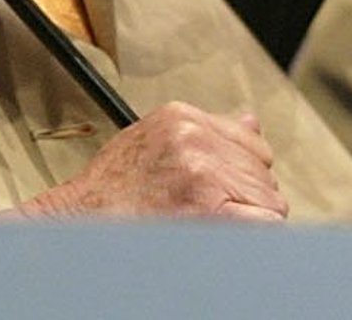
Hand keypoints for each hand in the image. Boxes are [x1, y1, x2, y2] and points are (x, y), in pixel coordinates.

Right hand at [8, 102, 287, 221]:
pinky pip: (267, 221)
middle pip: (263, 171)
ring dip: (251, 216)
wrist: (82, 223)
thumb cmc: (112, 191)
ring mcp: (203, 172)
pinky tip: (228, 235)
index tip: (230, 189)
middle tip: (213, 213)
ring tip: (209, 224)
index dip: (245, 171)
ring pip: (269, 198)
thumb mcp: (155, 140)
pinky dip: (257, 232)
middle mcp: (195, 138)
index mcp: (182, 117)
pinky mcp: (210, 208)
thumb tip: (251, 122)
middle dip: (249, 194)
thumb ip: (206, 132)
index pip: (251, 141)